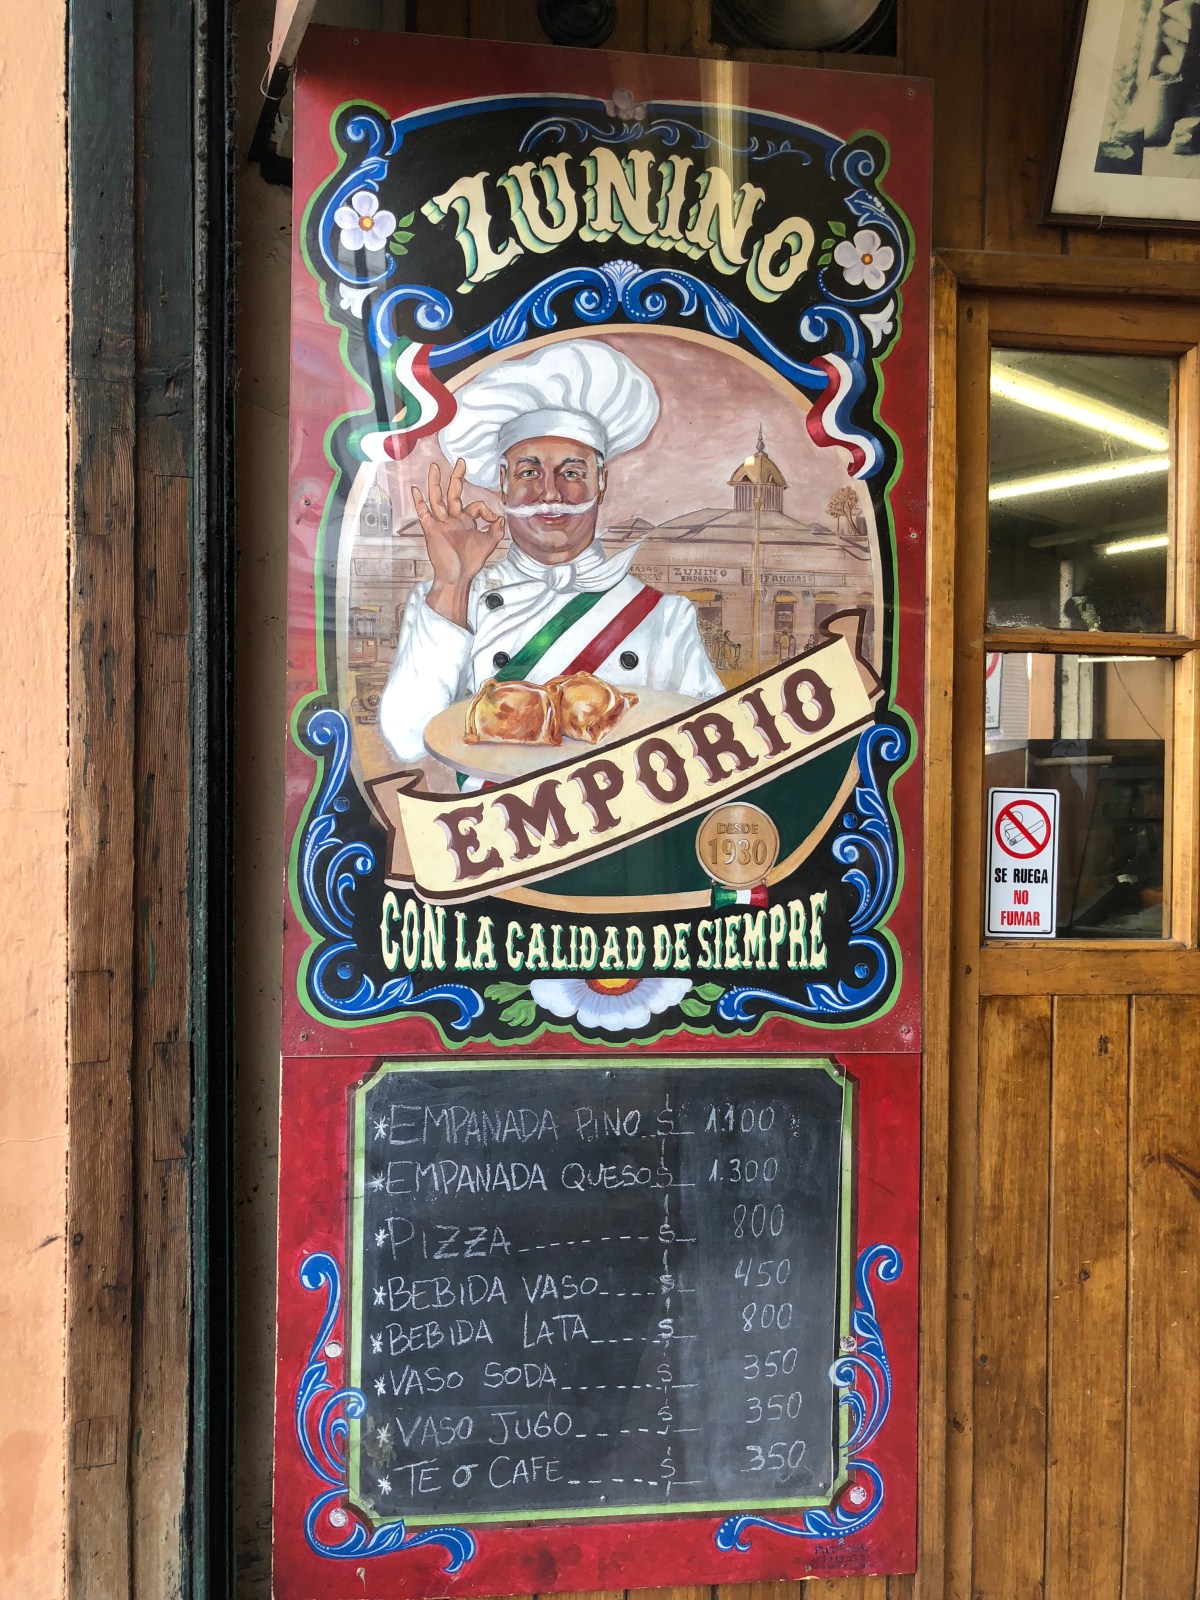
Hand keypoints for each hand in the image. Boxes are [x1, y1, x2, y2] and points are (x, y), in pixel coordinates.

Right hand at [411, 458, 503, 626]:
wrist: (457, 577)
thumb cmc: (470, 562)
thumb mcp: (489, 543)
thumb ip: (496, 528)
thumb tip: (501, 515)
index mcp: (466, 521)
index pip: (476, 506)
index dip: (487, 509)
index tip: (494, 519)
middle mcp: (453, 520)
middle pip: (453, 494)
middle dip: (457, 478)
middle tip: (460, 462)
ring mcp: (441, 524)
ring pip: (437, 499)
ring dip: (435, 483)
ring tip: (434, 468)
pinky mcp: (432, 530)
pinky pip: (424, 514)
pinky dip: (419, 502)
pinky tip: (415, 490)